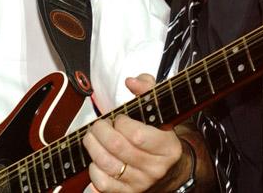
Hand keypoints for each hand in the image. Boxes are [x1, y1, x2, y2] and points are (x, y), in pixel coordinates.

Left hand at [83, 74, 184, 191]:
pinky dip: (94, 168)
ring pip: (107, 164)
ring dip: (92, 146)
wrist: (170, 171)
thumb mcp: (160, 110)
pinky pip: (102, 183)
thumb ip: (148, 89)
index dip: (121, 122)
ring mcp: (141, 183)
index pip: (137, 135)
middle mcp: (155, 168)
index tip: (119, 117)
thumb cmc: (160, 136)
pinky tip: (97, 158)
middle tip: (99, 124)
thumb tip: (131, 81)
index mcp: (168, 147)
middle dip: (101, 130)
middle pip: (117, 148)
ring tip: (92, 136)